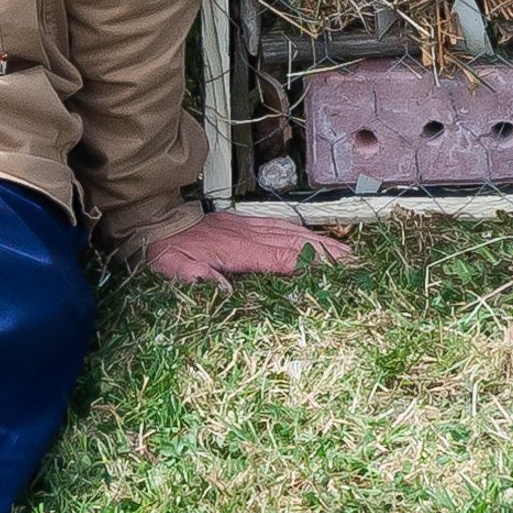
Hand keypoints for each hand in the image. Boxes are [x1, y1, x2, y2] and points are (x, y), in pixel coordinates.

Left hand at [136, 207, 358, 284]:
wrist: (156, 220)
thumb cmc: (166, 249)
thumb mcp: (173, 268)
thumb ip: (198, 278)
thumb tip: (226, 292)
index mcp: (236, 249)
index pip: (281, 257)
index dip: (310, 263)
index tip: (337, 268)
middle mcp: (248, 234)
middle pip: (296, 242)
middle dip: (327, 251)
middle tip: (356, 261)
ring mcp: (248, 226)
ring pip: (292, 231)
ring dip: (320, 240)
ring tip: (345, 250)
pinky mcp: (244, 222)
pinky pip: (280, 224)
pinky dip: (301, 230)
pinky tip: (312, 236)